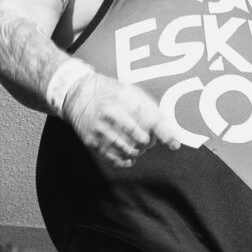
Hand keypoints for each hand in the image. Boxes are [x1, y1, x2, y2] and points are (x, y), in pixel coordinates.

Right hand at [64, 71, 190, 168]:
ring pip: (129, 151)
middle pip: (142, 139)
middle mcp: (112, 114)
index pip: (151, 120)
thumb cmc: (110, 93)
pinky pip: (115, 159)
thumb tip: (169, 131)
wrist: (77, 94)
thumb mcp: (131, 92)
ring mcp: (101, 129)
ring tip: (136, 145)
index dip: (166, 134)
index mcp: (125, 98)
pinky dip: (126, 160)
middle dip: (149, 142)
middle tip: (147, 138)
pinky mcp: (92, 142)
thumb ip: (151, 108)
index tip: (174, 144)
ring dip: (137, 151)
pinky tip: (128, 154)